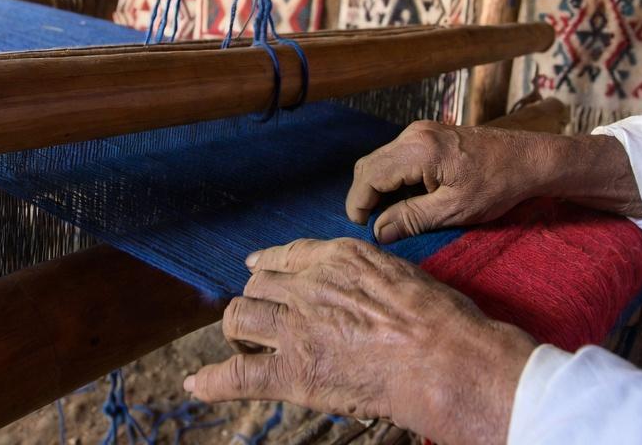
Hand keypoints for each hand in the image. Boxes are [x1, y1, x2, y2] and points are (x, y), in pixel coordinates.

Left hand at [183, 238, 536, 443]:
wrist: (444, 358)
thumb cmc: (440, 319)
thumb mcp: (400, 273)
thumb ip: (366, 275)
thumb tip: (362, 286)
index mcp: (336, 258)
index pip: (285, 256)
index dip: (267, 266)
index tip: (257, 269)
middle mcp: (308, 287)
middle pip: (257, 285)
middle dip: (256, 300)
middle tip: (264, 322)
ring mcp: (296, 329)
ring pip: (238, 317)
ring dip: (238, 331)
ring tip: (245, 347)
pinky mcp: (293, 373)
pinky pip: (237, 375)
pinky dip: (212, 381)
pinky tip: (196, 384)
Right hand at [347, 122, 641, 243]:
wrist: (530, 159)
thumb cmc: (498, 185)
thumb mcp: (454, 210)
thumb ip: (412, 219)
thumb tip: (379, 232)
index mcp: (417, 150)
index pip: (368, 176)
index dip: (358, 204)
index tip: (361, 229)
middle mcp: (413, 134)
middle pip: (368, 165)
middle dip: (364, 196)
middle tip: (373, 226)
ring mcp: (420, 131)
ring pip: (381, 160)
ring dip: (379, 188)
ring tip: (391, 216)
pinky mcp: (428, 135)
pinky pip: (396, 157)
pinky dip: (393, 178)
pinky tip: (407, 200)